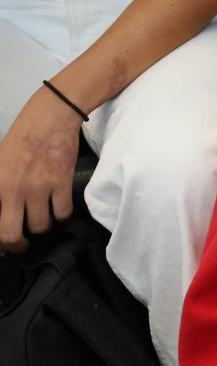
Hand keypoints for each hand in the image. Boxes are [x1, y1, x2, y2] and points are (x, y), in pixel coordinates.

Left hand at [0, 89, 82, 251]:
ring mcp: (38, 187)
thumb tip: (1, 211)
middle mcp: (13, 190)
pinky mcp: (61, 183)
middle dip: (17, 245)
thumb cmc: (22, 139)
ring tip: (43, 218)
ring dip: (43, 226)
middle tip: (22, 245)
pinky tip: (58, 206)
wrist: (49, 119)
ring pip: (41, 226)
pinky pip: (63, 213)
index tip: (3, 246)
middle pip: (12, 235)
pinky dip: (61, 214)